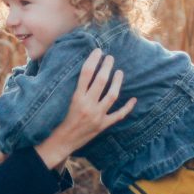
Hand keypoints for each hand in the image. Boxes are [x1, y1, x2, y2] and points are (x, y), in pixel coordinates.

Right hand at [34, 49, 135, 169]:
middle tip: (110, 57)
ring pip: (112, 95)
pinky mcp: (103, 125)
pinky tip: (133, 99)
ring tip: (119, 72)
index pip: (86, 73)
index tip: (98, 51)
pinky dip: (127, 107)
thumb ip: (74, 87)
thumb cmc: (59, 119)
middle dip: (107, 67)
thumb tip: (83, 70)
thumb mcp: (63, 101)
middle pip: (101, 81)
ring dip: (117, 82)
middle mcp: (88, 105)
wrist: (61, 142)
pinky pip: (119, 115)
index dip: (93, 60)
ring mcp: (97, 116)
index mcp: (76, 97)